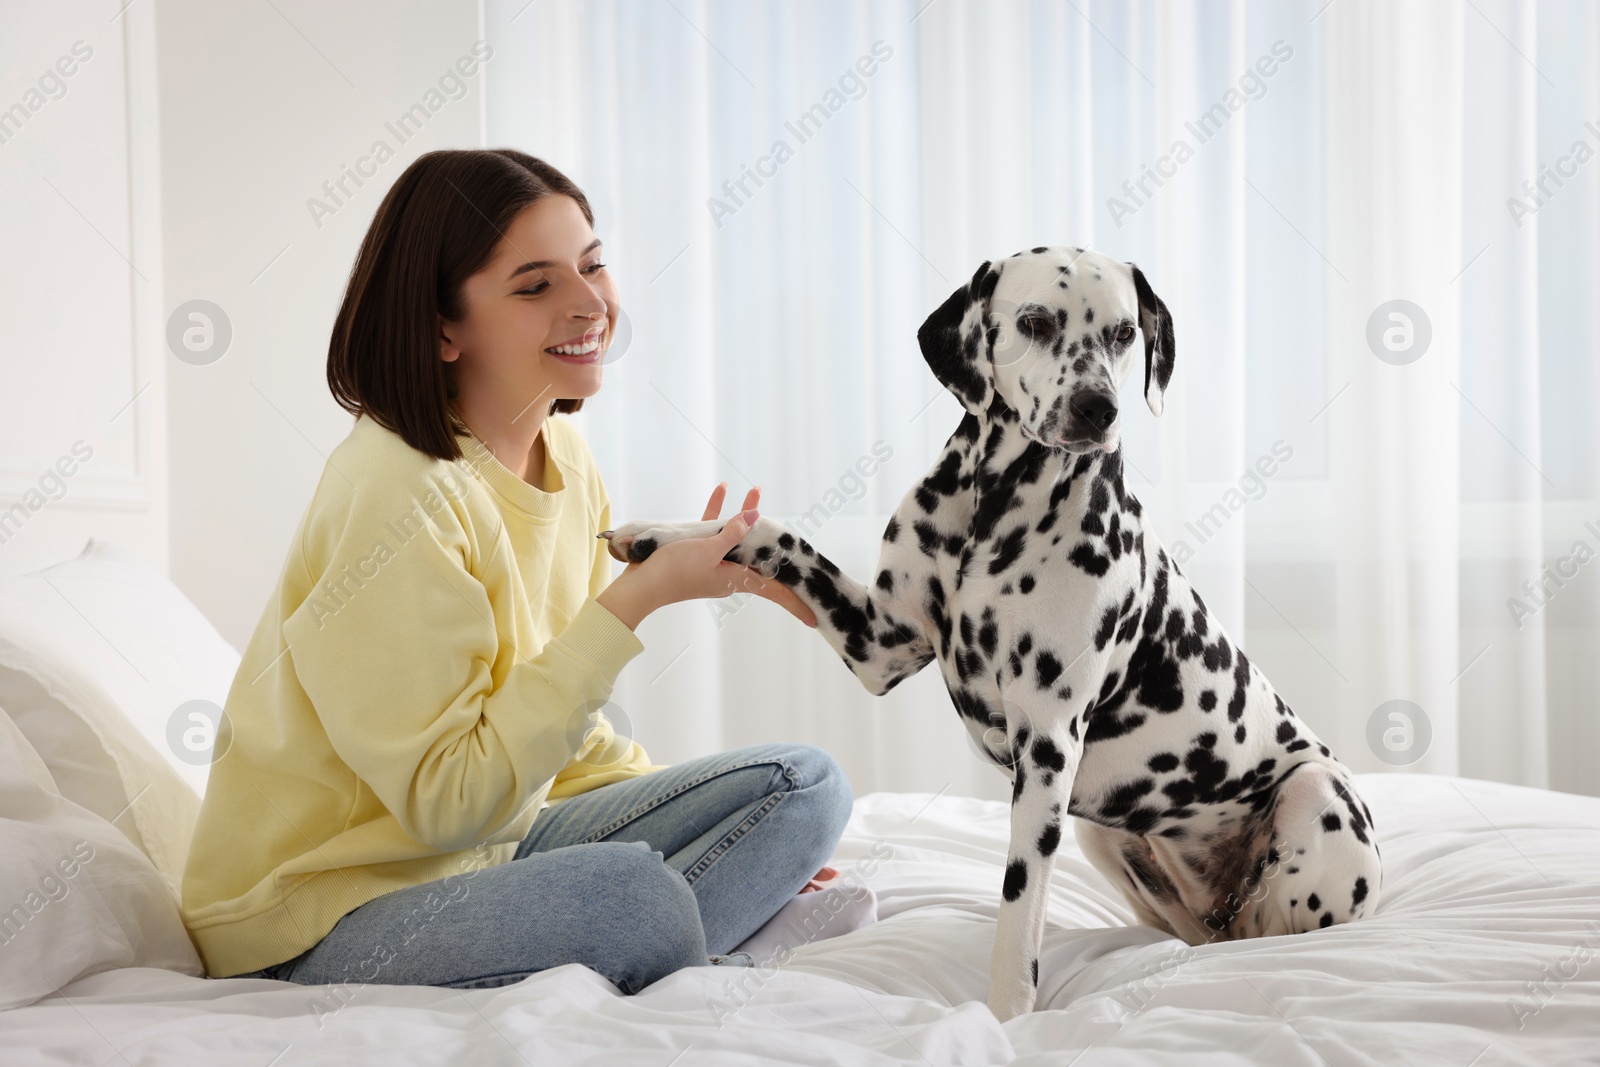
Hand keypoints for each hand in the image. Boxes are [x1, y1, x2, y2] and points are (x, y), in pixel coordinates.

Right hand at [599, 483, 817, 628]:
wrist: (639, 585)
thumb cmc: (674, 572)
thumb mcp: (708, 550)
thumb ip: (733, 533)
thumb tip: (755, 518)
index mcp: (736, 579)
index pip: (774, 591)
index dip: (794, 604)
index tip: (813, 619)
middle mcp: (728, 573)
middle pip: (758, 556)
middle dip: (772, 540)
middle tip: (789, 528)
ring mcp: (711, 562)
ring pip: (735, 537)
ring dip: (744, 515)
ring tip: (755, 490)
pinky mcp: (693, 552)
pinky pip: (711, 530)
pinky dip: (717, 512)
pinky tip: (721, 489)